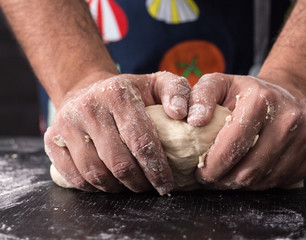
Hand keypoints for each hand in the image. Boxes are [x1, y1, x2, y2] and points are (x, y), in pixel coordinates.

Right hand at [44, 71, 190, 194]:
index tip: (166, 184)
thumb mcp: (156, 83)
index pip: (141, 140)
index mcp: (117, 93)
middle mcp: (89, 107)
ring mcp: (66, 123)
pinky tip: (110, 184)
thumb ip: (177, 91)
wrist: (87, 89)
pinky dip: (95, 188)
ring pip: (95, 174)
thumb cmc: (129, 92)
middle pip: (118, 162)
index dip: (156, 169)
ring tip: (132, 186)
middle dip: (139, 183)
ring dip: (118, 188)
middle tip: (150, 188)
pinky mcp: (52, 138)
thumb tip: (182, 114)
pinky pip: (74, 177)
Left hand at [187, 73, 305, 189]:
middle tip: (212, 180)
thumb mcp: (220, 84)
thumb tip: (193, 120)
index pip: (232, 146)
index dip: (212, 166)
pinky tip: (251, 173)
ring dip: (243, 185)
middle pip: (250, 169)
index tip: (200, 173)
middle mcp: (290, 117)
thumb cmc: (248, 92)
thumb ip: (200, 97)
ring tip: (228, 178)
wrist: (290, 91)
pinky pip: (286, 180)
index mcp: (261, 100)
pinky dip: (264, 182)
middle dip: (224, 181)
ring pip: (268, 179)